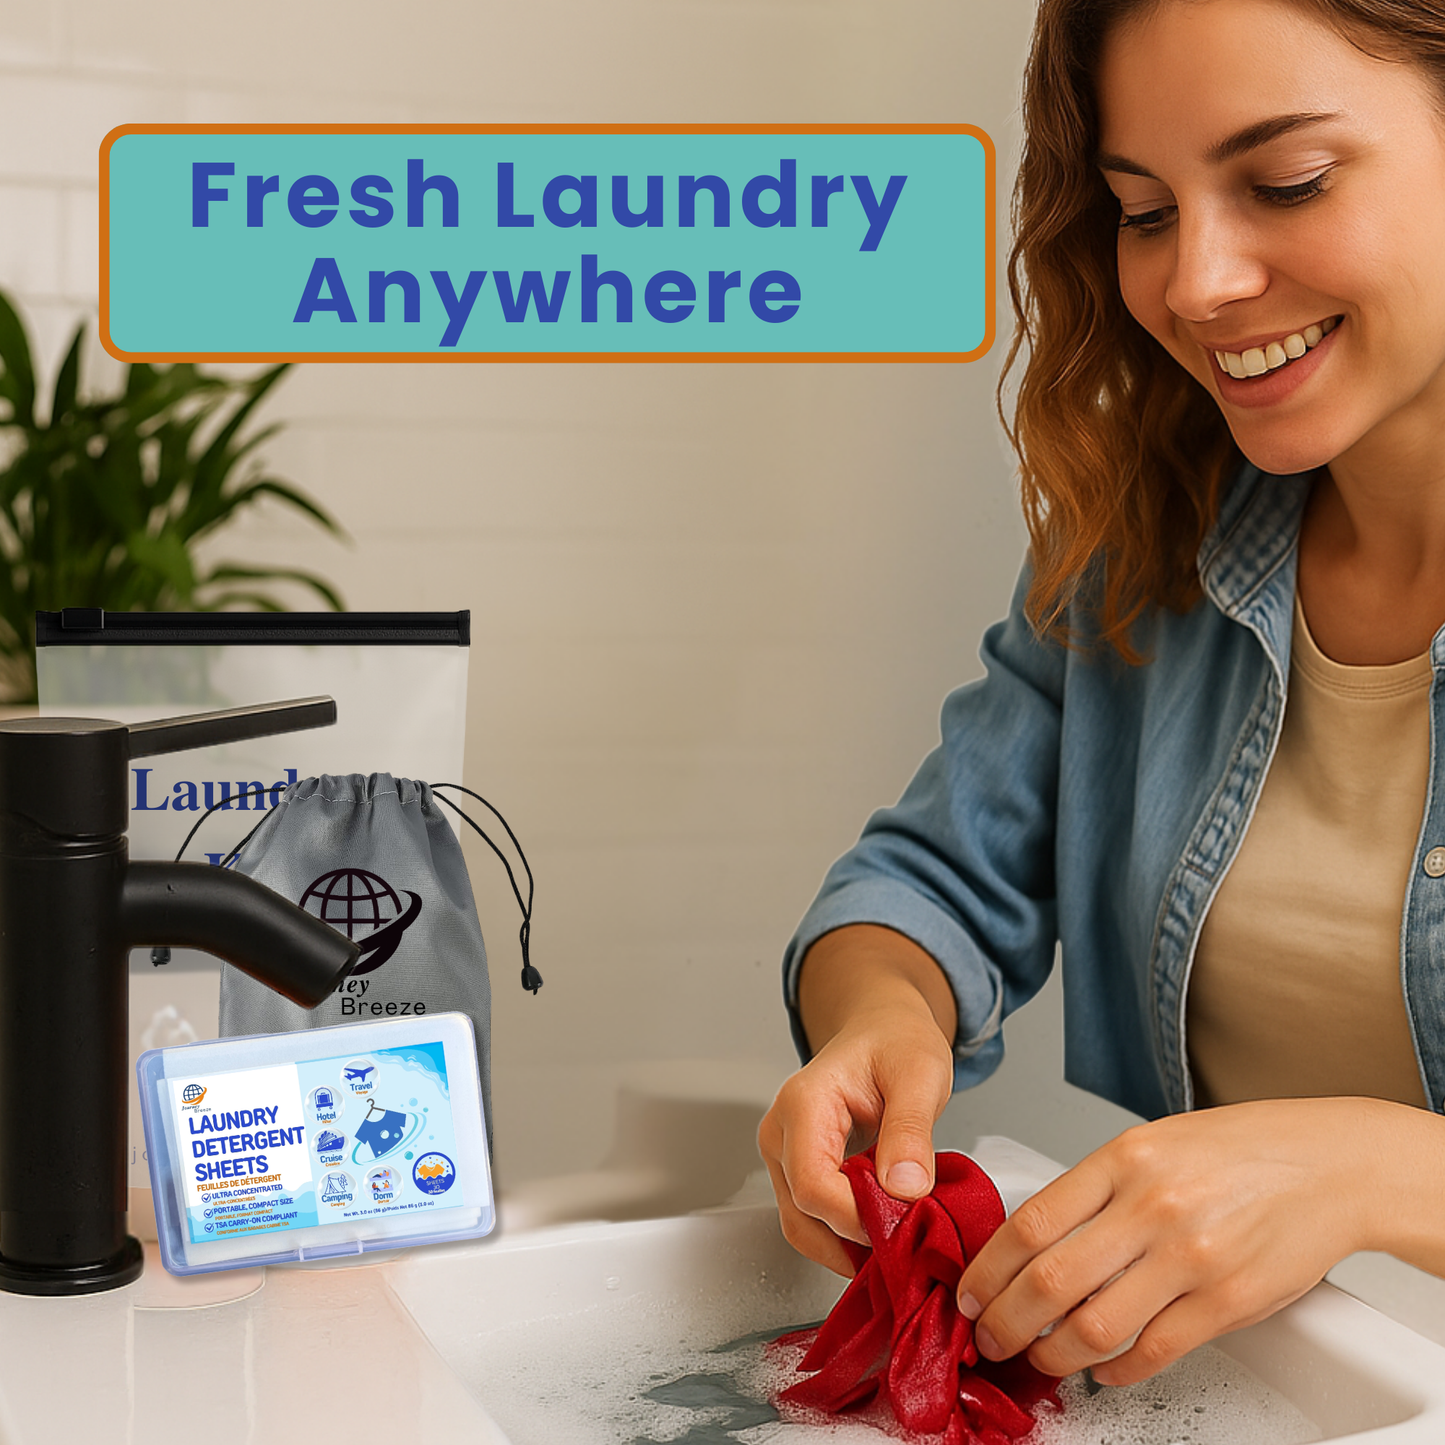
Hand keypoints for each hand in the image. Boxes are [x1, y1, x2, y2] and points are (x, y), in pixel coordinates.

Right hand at [759, 926, 956, 1276]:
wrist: (884, 1028)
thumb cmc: (897, 1042)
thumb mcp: (919, 1075)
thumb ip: (910, 1131)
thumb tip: (904, 1189)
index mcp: (802, 1105)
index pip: (814, 1187)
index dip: (858, 1219)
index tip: (905, 1222)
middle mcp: (781, 1133)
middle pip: (802, 1215)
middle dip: (854, 1240)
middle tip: (908, 1244)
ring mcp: (784, 1155)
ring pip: (803, 1226)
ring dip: (849, 1245)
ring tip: (899, 1242)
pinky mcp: (797, 1170)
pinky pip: (814, 1219)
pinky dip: (847, 1235)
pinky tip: (883, 1231)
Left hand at [956, 1098, 1383, 1385]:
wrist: (1329, 1165)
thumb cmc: (1239, 1150)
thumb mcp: (1152, 1142)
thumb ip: (1097, 1188)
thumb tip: (1035, 1241)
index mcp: (1123, 1159)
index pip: (1031, 1221)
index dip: (989, 1268)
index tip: (970, 1293)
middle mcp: (1151, 1206)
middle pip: (1050, 1280)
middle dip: (1006, 1321)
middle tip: (990, 1338)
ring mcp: (1190, 1256)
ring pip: (1095, 1325)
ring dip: (1054, 1354)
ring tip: (1039, 1358)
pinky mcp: (1228, 1302)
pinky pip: (1154, 1351)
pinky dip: (1117, 1371)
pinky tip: (1103, 1371)